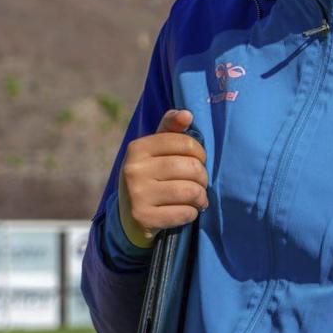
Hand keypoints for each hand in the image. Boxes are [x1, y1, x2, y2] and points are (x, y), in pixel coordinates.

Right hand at [118, 109, 207, 247]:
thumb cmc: (151, 175)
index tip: (199, 161)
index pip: (185, 143)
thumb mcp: (156, 150)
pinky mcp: (143, 218)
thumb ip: (171, 128)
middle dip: (203, 177)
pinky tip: (187, 211)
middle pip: (190, 167)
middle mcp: (133, 169)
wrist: (129, 217)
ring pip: (189, 191)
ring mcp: (136, 195)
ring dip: (201, 196)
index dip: (200, 152)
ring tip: (198, 198)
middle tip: (200, 183)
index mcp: (137, 148)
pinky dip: (192, 213)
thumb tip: (187, 114)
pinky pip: (184, 213)